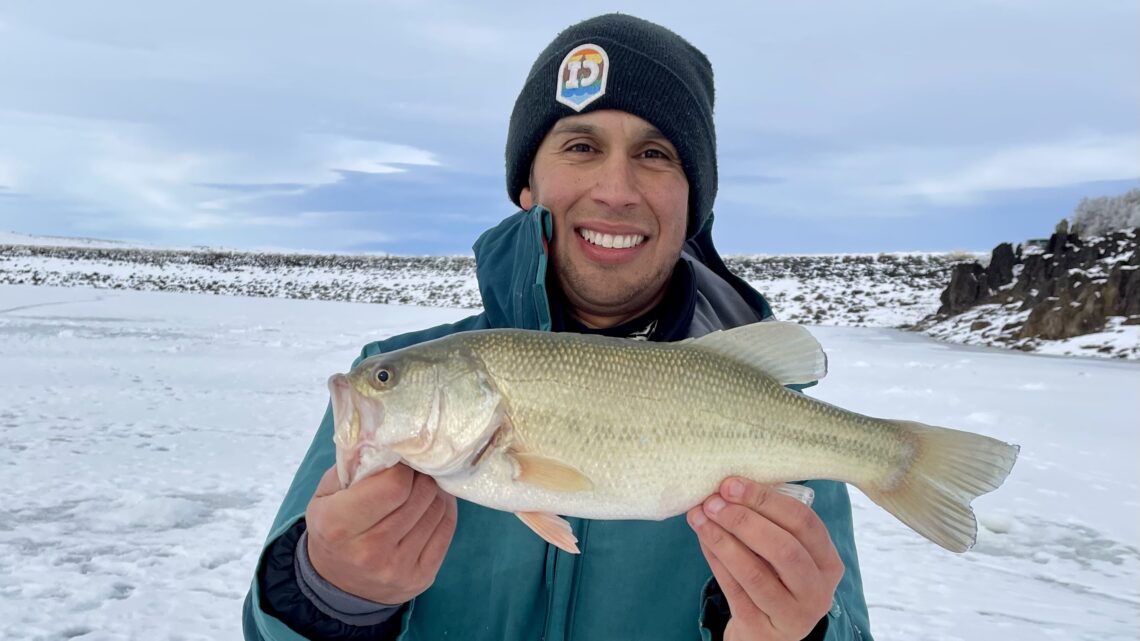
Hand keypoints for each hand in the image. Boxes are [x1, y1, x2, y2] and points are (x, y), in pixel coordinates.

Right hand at [305, 464, 457, 603]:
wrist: (338, 584)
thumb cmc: (332, 528)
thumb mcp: (325, 494)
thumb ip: (352, 465)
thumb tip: (386, 439)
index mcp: (340, 526)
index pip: (394, 485)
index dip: (402, 467)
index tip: (399, 461)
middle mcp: (369, 551)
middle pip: (419, 495)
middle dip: (420, 475)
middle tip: (414, 469)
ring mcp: (398, 569)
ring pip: (436, 510)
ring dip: (434, 490)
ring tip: (422, 483)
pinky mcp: (421, 578)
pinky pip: (446, 529)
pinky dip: (444, 509)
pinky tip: (432, 501)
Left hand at [687, 478, 843, 640]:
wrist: (768, 633)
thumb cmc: (776, 579)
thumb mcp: (787, 554)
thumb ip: (770, 523)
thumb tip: (729, 488)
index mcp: (828, 562)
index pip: (804, 523)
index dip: (766, 499)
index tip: (732, 484)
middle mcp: (817, 591)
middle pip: (783, 549)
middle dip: (744, 520)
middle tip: (713, 502)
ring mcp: (792, 615)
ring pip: (754, 572)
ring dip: (722, 539)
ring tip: (700, 517)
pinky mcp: (762, 628)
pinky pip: (734, 589)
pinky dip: (715, 560)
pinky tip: (703, 539)